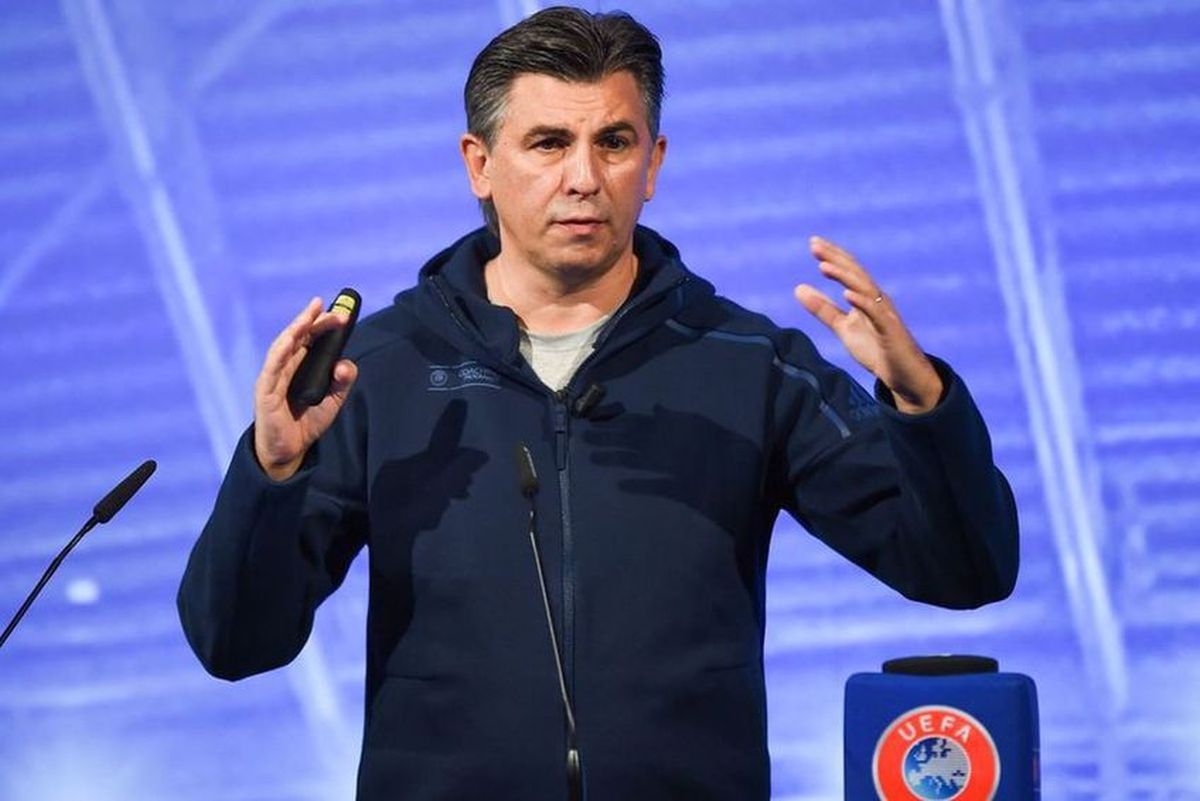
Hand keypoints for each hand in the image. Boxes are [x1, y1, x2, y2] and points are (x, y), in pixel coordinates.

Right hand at [253, 298, 358, 480]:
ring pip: (283, 346)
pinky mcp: (265, 392)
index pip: (310, 338)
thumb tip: (344, 363)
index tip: (339, 312)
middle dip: (312, 320)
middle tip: (328, 307)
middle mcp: (285, 367)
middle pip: (297, 337)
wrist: (290, 451)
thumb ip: (343, 380)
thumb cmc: (307, 421)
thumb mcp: (334, 400)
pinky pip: (272, 368)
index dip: (322, 323)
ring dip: (297, 329)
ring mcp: (273, 378)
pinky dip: (281, 352)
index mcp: (299, 365)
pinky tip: (291, 339)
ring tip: (310, 315)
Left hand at [793, 236, 941, 413]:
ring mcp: (885, 314)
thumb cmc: (876, 349)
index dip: (832, 256)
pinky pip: (876, 313)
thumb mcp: (844, 327)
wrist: (903, 376)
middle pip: (855, 273)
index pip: (849, 271)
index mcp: (866, 297)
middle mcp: (877, 299)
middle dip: (835, 258)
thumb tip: (798, 288)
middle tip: (815, 244)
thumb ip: (823, 309)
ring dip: (844, 276)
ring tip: (824, 266)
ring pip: (864, 289)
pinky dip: (861, 302)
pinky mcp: (890, 331)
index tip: (813, 243)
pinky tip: (846, 294)